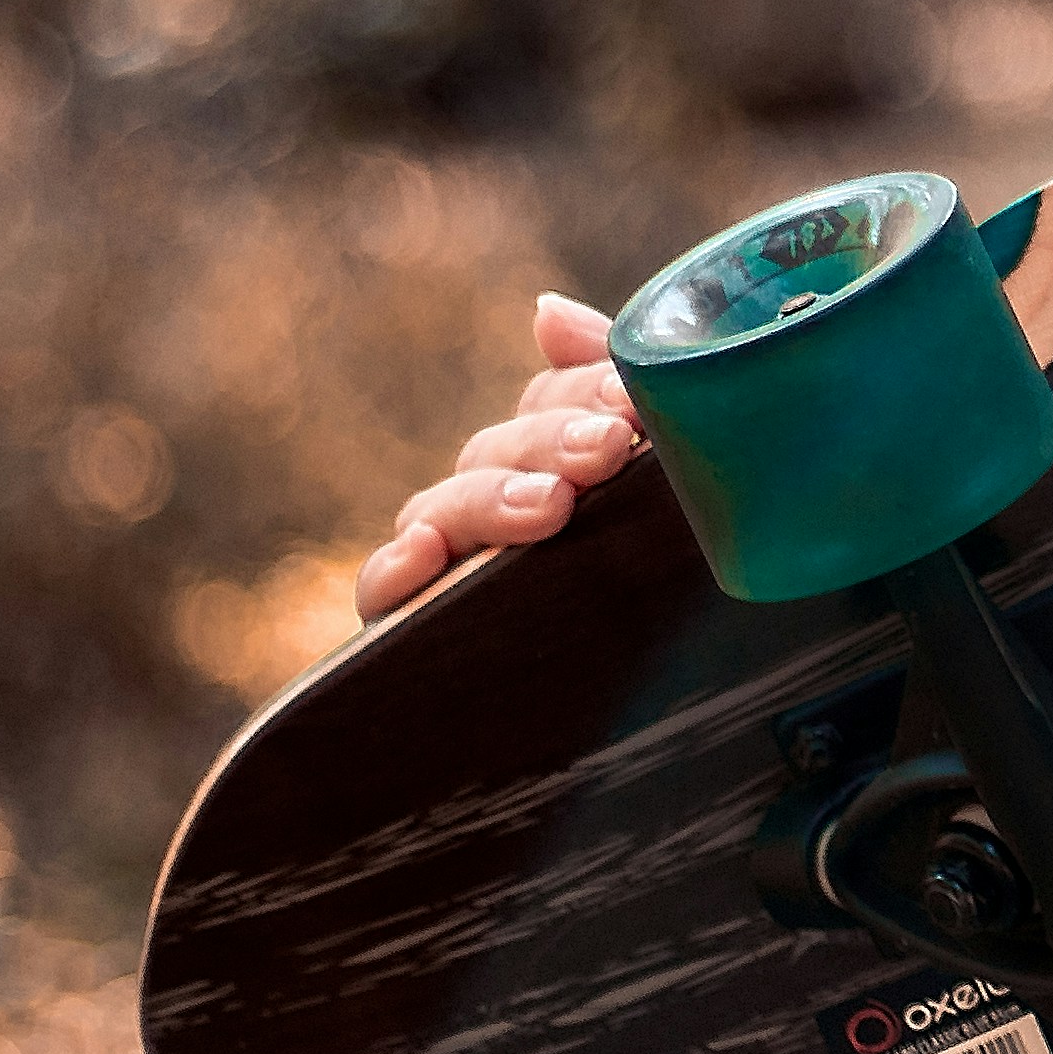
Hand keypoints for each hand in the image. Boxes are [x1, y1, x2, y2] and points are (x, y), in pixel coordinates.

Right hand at [355, 294, 634, 621]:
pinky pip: (388, 596)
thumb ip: (613, 395)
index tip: (635, 397)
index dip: (582, 388)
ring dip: (492, 498)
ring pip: (447, 507)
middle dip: (553, 438)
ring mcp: (457, 570)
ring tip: (549, 507)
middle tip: (612, 447)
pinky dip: (397, 576)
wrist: (647, 740)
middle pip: (498, 445)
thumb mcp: (664, 496)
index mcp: (560, 466)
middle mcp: (500, 509)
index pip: (550, 403)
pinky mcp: (422, 633)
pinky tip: (421, 566)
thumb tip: (545, 313)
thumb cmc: (663, 607)